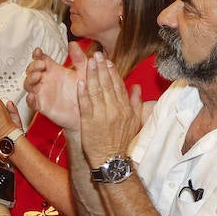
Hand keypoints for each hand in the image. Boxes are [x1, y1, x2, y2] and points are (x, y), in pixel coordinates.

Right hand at [25, 43, 85, 129]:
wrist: (88, 111)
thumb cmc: (85, 92)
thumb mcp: (84, 72)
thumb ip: (79, 58)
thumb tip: (74, 44)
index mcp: (55, 70)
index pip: (41, 59)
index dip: (37, 54)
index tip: (38, 51)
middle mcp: (47, 80)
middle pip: (32, 70)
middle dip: (33, 66)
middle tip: (41, 65)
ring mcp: (43, 93)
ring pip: (28, 84)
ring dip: (30, 79)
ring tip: (37, 77)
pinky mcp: (43, 105)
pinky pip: (32, 102)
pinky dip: (30, 99)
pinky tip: (32, 96)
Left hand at [76, 52, 142, 167]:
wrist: (112, 160)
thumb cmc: (122, 142)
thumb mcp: (134, 122)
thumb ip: (135, 102)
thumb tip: (136, 86)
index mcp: (125, 108)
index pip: (118, 85)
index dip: (112, 71)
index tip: (108, 61)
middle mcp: (114, 109)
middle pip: (107, 84)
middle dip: (101, 68)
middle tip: (96, 55)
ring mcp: (101, 115)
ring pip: (96, 91)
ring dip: (92, 75)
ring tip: (88, 62)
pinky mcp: (89, 122)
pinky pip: (85, 104)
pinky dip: (83, 92)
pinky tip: (80, 81)